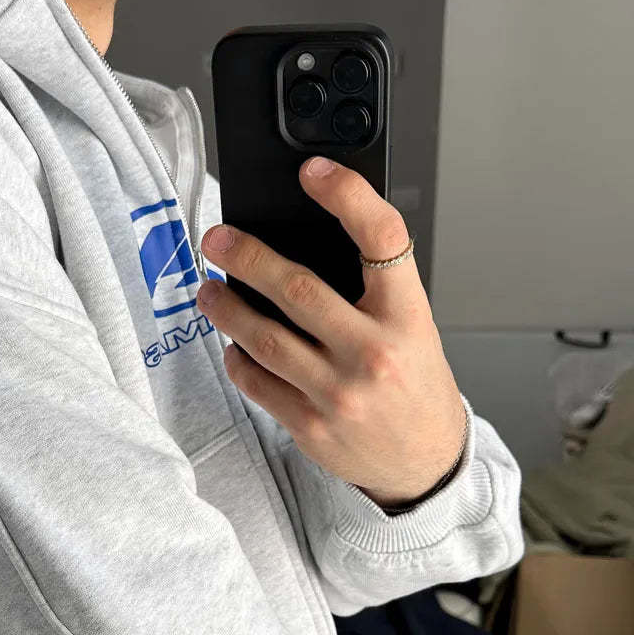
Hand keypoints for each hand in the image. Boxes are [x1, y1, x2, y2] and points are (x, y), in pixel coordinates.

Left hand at [196, 157, 465, 507]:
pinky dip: (239, 358)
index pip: (381, 239)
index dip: (347, 195)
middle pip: (297, 289)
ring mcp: (339, 394)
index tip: (313, 172)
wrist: (425, 462)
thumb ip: (370, 291)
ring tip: (209, 289)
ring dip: (226, 308)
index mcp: (407, 317)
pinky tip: (234, 344)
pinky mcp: (311, 426)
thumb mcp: (414, 327)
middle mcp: (374, 353)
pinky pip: (257, 382)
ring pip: (264, 338)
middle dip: (247, 257)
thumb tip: (297, 244)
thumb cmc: (414, 384)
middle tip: (217, 239)